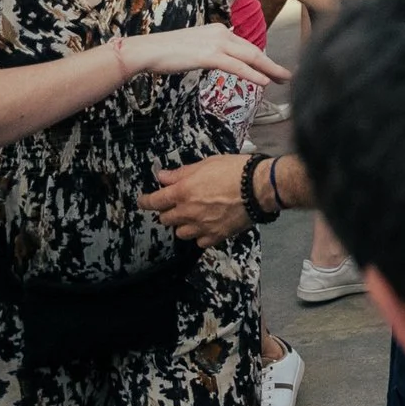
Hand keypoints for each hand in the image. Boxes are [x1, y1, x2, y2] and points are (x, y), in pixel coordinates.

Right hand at [116, 25, 289, 87]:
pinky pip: (236, 66)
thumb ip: (211, 52)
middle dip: (272, 64)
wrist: (146, 50)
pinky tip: (264, 82)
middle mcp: (221, 33)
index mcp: (219, 30)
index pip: (245, 46)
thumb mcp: (195, 48)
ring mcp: (215, 43)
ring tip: (283, 79)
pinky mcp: (208, 55)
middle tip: (287, 75)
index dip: (262, 59)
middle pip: (253, 50)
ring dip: (269, 69)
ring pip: (250, 57)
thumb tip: (222, 60)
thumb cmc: (167, 52)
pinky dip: (252, 74)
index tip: (273, 68)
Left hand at [138, 154, 255, 246]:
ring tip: (193, 218)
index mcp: (182, 192)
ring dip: (183, 225)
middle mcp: (187, 212)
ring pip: (180, 233)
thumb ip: (182, 172)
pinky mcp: (216, 236)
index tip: (143, 201)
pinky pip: (199, 242)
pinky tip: (207, 227)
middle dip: (168, 212)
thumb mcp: (208, 163)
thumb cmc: (235, 170)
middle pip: (165, 219)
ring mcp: (201, 226)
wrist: (261, 188)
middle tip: (178, 205)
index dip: (145, 201)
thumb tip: (162, 177)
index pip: (154, 201)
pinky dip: (201, 236)